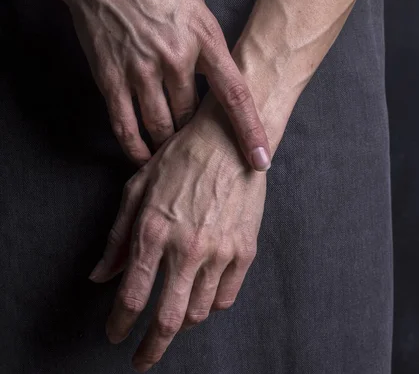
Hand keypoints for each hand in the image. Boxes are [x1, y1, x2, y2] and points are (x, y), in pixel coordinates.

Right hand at [38, 0, 270, 169]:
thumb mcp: (197, 8)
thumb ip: (209, 44)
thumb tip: (216, 73)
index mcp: (205, 40)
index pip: (235, 95)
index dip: (250, 130)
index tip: (261, 158)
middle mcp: (175, 58)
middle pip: (192, 116)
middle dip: (196, 135)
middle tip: (201, 148)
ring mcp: (140, 70)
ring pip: (161, 126)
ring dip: (168, 144)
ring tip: (173, 155)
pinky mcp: (110, 78)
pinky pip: (125, 125)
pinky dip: (135, 148)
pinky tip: (144, 158)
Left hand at [87, 92, 265, 370]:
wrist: (231, 140)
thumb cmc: (181, 159)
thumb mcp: (138, 190)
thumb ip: (118, 238)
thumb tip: (101, 276)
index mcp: (154, 233)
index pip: (132, 297)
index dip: (119, 325)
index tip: (115, 336)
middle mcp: (187, 249)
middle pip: (167, 320)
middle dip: (151, 348)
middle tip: (143, 360)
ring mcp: (220, 252)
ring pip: (199, 312)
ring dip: (181, 323)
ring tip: (173, 319)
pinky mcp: (244, 250)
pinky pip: (227, 296)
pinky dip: (211, 305)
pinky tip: (202, 297)